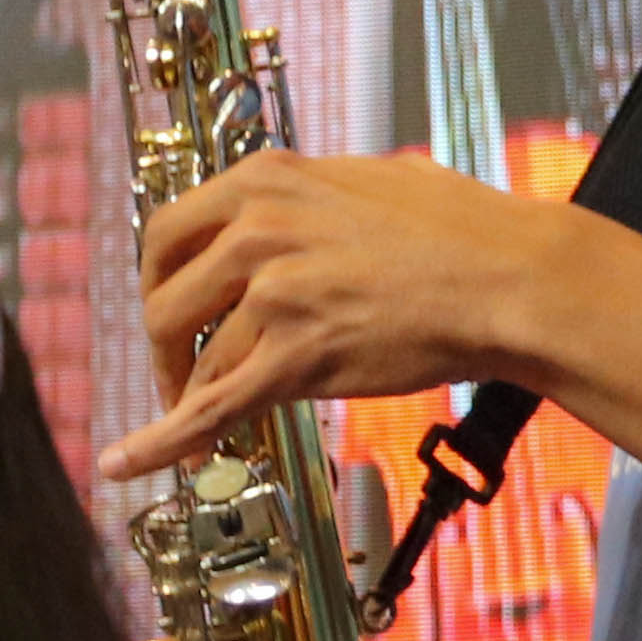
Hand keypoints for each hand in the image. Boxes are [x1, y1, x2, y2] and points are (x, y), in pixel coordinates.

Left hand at [108, 154, 584, 482]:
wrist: (513, 280)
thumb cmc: (466, 231)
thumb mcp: (372, 179)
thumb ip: (313, 194)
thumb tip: (296, 208)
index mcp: (268, 180)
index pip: (168, 230)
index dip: (160, 279)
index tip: (169, 303)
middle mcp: (258, 229)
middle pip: (163, 297)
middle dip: (164, 344)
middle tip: (178, 368)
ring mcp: (272, 293)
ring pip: (195, 361)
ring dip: (189, 396)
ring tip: (197, 419)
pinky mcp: (294, 355)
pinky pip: (210, 407)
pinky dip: (161, 441)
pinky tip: (128, 461)